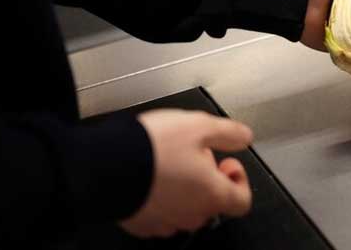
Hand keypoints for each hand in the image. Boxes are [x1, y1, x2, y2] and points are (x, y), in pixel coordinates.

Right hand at [121, 110, 253, 237]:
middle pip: (213, 201)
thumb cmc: (153, 148)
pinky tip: (151, 174)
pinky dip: (161, 196)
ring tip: (169, 160)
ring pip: (186, 208)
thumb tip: (244, 137)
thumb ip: (229, 132)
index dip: (239, 179)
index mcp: (212, 194)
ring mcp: (165, 222)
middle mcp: (191, 215)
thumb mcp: (199, 125)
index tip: (226, 161)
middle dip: (208, 177)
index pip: (242, 200)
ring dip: (185, 187)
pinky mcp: (141, 224)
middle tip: (194, 153)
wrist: (106, 165)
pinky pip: (160, 212)